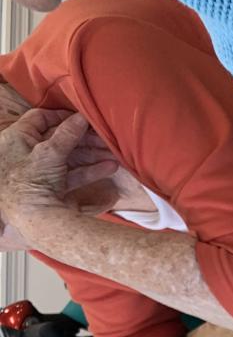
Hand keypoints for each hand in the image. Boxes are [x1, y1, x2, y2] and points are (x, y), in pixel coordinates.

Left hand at [0, 110, 117, 237]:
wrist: (33, 220)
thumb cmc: (30, 182)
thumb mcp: (49, 152)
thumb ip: (67, 133)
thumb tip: (81, 116)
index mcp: (15, 138)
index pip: (38, 118)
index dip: (61, 116)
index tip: (82, 118)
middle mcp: (25, 153)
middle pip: (58, 139)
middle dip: (84, 139)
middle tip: (103, 137)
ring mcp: (39, 171)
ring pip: (68, 158)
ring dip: (91, 155)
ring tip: (113, 154)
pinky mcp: (52, 188)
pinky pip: (72, 175)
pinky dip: (90, 171)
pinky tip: (109, 168)